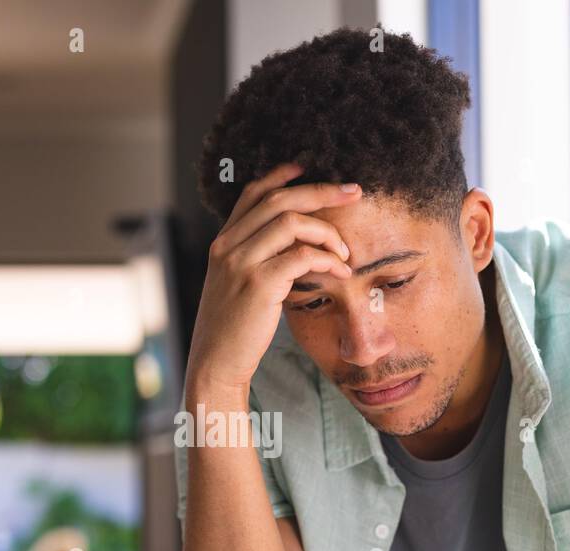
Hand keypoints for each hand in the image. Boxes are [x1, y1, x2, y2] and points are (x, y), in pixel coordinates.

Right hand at [185, 161, 362, 396]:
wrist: (215, 363)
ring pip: (292, 223)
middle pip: (280, 200)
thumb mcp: (236, 285)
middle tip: (354, 193)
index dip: (284, 175)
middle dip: (323, 191)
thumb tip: (294, 242)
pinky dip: (329, 260)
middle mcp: (228, 246)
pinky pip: (303, 256)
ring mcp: (241, 263)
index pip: (254, 193)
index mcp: (223, 242)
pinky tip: (341, 272)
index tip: (311, 168)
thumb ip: (255, 258)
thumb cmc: (233, 329)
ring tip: (346, 252)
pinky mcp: (259, 284)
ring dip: (329, 232)